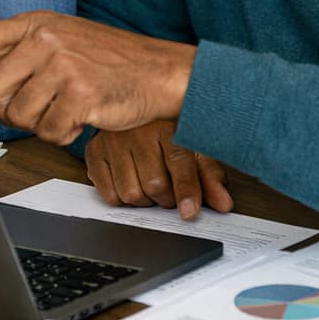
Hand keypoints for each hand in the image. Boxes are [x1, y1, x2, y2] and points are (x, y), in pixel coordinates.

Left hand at [0, 11, 195, 143]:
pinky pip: (49, 131)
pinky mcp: (80, 93)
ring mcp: (62, 64)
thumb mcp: (66, 39)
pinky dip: (64, 134)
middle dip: (9, 108)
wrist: (161, 71)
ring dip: (41, 123)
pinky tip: (84, 117)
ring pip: (18, 115)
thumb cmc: (112, 61)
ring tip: (69, 106)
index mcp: (38, 23)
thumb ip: (28, 51)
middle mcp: (46, 38)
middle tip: (39, 105)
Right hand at [85, 120, 232, 219]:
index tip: (191, 212)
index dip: (187, 191)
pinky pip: (109, 194)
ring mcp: (113, 141)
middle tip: (170, 191)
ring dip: (144, 200)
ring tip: (149, 185)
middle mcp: (137, 131)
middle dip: (167, 198)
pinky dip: (122, 198)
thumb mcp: (193, 148)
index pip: (179, 162)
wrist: (130, 107)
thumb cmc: (165, 129)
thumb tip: (224, 204)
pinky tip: (130, 182)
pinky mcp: (94, 152)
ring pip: (131, 193)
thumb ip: (209, 177)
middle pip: (154, 185)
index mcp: (167, 125)